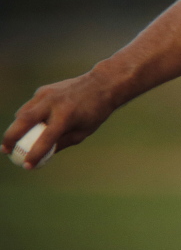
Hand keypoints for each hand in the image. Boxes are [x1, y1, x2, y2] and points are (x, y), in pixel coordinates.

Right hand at [1, 71, 116, 168]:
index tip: (26, 166)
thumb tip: (42, 155)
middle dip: (10, 138)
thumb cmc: (95, 111)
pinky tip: (27, 126)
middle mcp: (53, 103)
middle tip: (5, 151)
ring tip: (12, 142)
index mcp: (66, 116)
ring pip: (22, 112)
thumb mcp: (83, 131)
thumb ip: (62, 142)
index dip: (35, 154)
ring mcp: (46, 94)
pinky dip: (26, 117)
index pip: (46, 139)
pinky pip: (30, 106)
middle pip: (24, 121)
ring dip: (15, 128)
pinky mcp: (43, 90)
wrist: (102, 84)